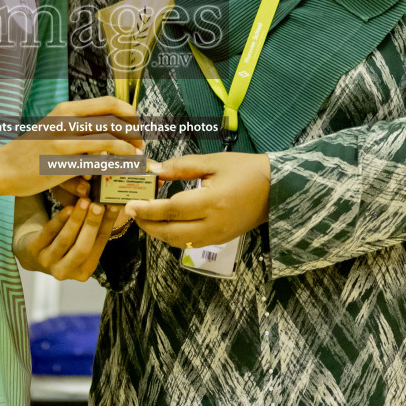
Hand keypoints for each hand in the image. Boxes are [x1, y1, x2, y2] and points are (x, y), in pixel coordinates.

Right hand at [0, 96, 143, 196]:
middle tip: (141, 147)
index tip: (137, 130)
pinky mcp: (61, 158)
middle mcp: (66, 118)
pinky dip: (114, 164)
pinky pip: (97, 159)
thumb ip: (78, 129)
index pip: (110, 103)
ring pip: (110, 137)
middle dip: (135, 133)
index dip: (130, 115)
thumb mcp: (54, 131)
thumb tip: (108, 135)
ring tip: (137, 160)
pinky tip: (119, 171)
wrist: (3, 168)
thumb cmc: (30, 153)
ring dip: (130, 150)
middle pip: (115, 117)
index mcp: (67, 109)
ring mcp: (63, 138)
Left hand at [15, 197, 126, 281]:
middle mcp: (65, 272)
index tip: (114, 205)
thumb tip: (116, 203)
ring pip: (65, 240)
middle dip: (92, 225)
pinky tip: (68, 208)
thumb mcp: (80, 242)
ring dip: (76, 220)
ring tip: (84, 201)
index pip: (100, 245)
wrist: (33, 254)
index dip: (107, 224)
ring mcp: (48, 263)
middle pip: (82, 248)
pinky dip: (59, 220)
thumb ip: (95, 230)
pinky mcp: (33, 250)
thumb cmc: (64, 245)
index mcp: (83, 272)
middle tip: (98, 205)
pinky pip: (48, 233)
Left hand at [123, 152, 270, 247]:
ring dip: (158, 232)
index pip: (171, 210)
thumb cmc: (246, 170)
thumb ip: (182, 167)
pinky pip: (190, 243)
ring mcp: (218, 236)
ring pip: (179, 242)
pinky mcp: (220, 240)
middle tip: (132, 211)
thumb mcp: (213, 162)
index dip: (147, 209)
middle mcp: (214, 224)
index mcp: (212, 202)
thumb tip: (155, 171)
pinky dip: (173, 236)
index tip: (129, 205)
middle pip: (171, 232)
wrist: (276, 189)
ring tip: (145, 217)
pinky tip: (165, 223)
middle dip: (147, 224)